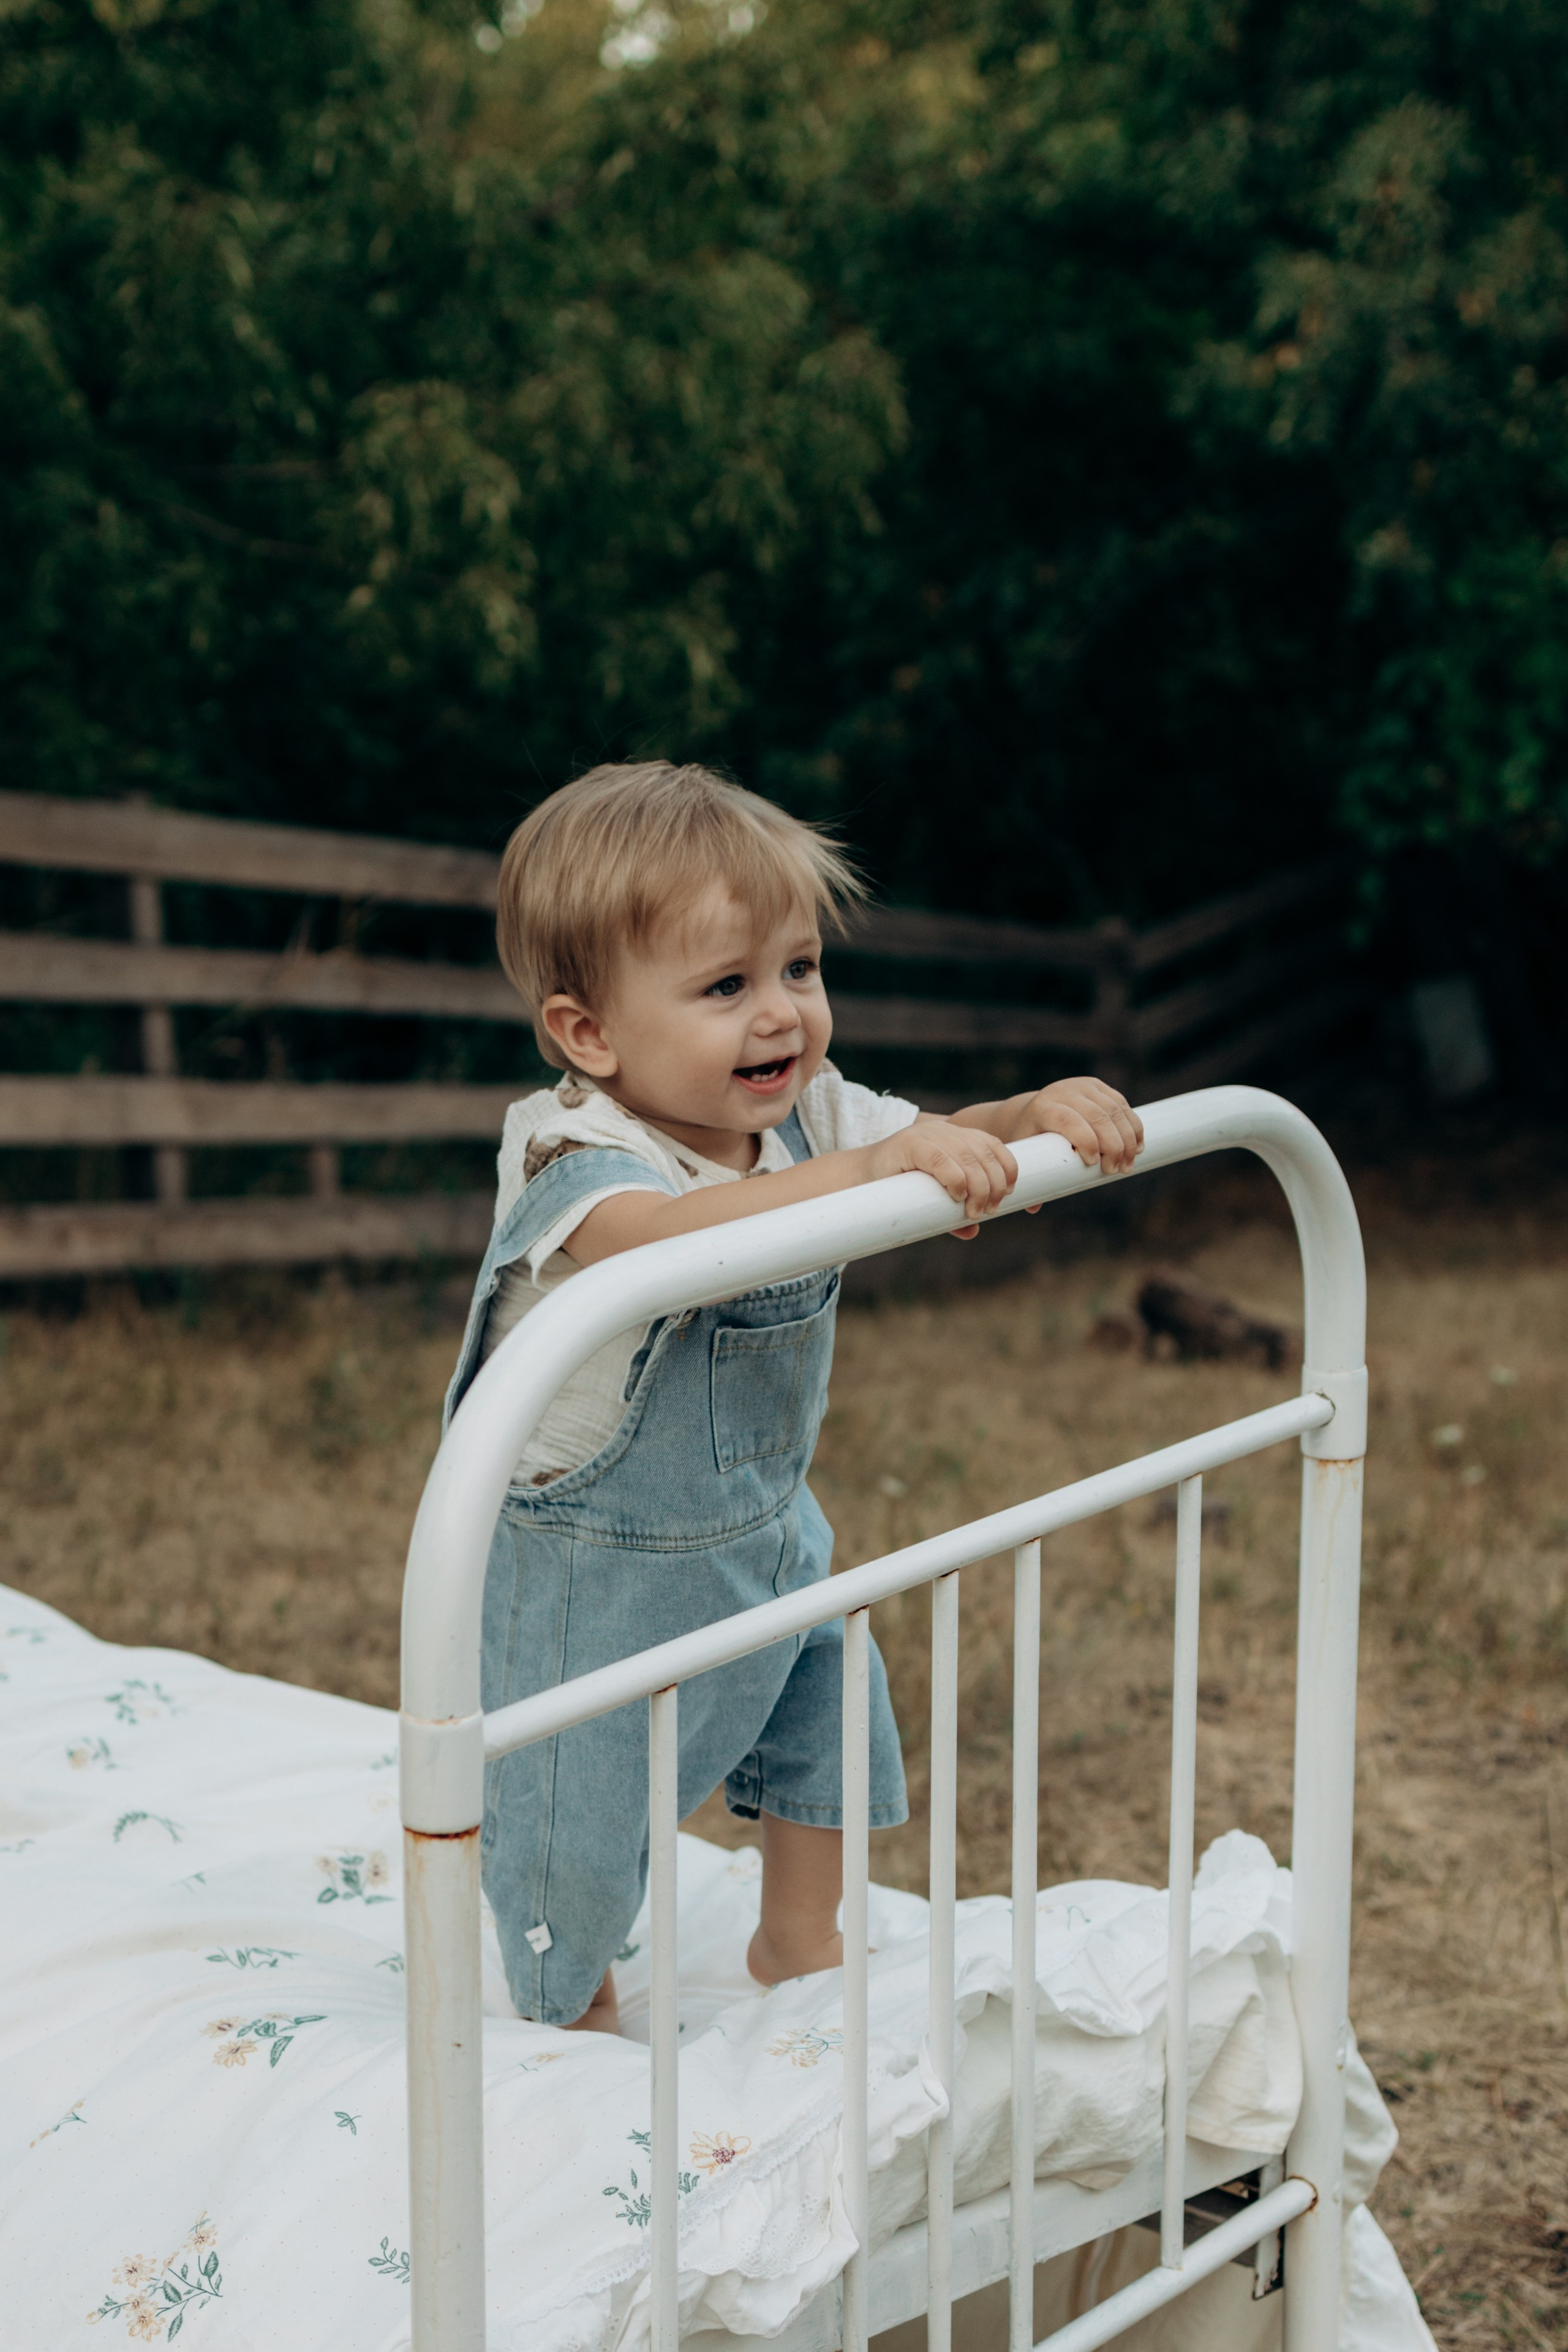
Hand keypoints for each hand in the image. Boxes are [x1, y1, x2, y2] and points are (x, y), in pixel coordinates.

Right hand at [866, 1119, 1018, 1239]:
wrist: (858, 1178)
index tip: (1010, 1193)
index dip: (1008, 1168)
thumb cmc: (898, 1190)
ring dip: (978, 1187)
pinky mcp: (909, 1143)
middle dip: (994, 1185)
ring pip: (968, 1157)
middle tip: (990, 1210)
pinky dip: (954, 1179)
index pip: (993, 1144)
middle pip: (984, 1154)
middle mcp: (945, 1131)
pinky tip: (956, 1195)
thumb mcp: (932, 1199)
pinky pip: (941, 1159)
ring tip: (973, 1211)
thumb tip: (973, 1231)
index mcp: (956, 1136)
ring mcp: (927, 1134)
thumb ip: (952, 1213)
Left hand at [1013, 1077, 1142, 1173]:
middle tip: (1116, 1171)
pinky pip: (1122, 1105)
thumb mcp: (1026, 1155)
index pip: (1069, 1121)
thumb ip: (1031, 1180)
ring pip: (1114, 1110)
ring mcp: (1083, 1087)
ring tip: (1128, 1164)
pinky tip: (1137, 1146)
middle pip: (1097, 1116)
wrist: (1031, 1111)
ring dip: (1127, 1139)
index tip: (1094, 1164)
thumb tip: (1034, 1208)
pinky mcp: (1098, 1087)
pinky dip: (1133, 1127)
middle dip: (1113, 1145)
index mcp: (1043, 1108)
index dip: (1086, 1141)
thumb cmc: (1030, 1140)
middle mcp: (1064, 1092)